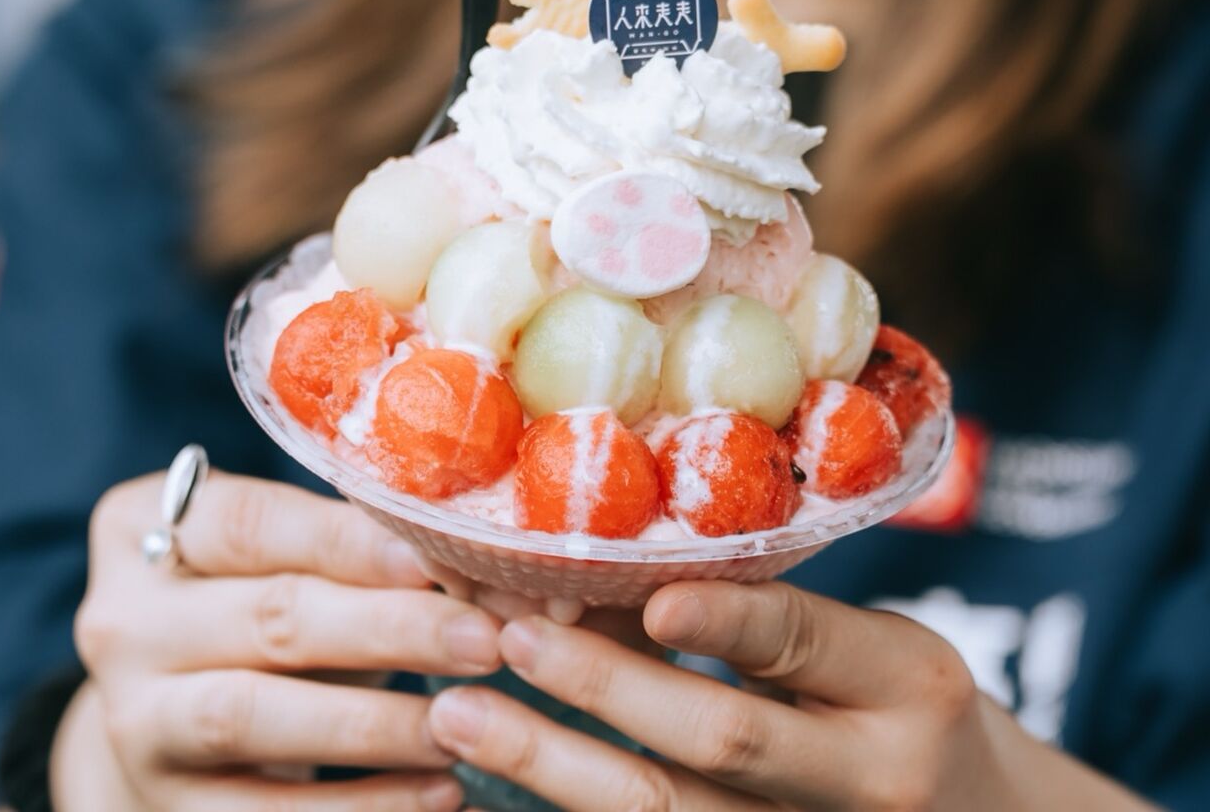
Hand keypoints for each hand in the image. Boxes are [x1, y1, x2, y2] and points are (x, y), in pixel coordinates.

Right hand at [55, 471, 499, 811]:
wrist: (180, 716)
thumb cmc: (263, 603)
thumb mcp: (288, 556)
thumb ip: (352, 543)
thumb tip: (468, 548)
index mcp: (143, 527)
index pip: (252, 523)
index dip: (349, 541)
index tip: (438, 558)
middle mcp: (120, 621)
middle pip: (268, 617)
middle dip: (390, 628)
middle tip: (484, 639)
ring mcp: (134, 718)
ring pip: (254, 715)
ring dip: (373, 723)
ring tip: (462, 722)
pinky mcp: (164, 805)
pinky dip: (361, 806)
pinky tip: (439, 792)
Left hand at [428, 580, 1153, 810]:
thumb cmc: (906, 715)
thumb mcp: (877, 654)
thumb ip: (771, 623)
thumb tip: (609, 579)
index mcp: (908, 689)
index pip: (807, 642)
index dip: (727, 620)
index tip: (650, 598)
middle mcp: (870, 780)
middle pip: (722, 739)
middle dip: (604, 687)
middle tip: (509, 638)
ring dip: (552, 765)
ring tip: (459, 717)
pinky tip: (495, 787)